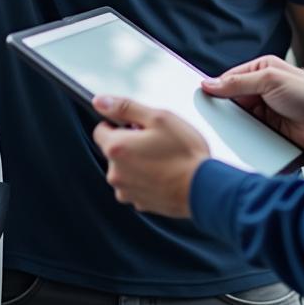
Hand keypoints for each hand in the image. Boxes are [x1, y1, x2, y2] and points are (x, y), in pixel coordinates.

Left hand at [91, 96, 210, 218]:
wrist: (204, 188)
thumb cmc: (184, 153)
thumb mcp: (158, 118)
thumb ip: (126, 107)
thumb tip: (100, 101)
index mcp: (116, 148)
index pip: (100, 130)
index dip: (120, 123)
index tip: (138, 125)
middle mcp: (115, 173)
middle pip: (114, 150)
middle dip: (131, 143)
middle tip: (156, 140)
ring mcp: (126, 190)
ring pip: (125, 168)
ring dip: (138, 162)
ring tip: (164, 158)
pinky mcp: (139, 203)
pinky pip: (136, 184)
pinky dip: (146, 178)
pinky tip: (165, 173)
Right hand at [202, 55, 303, 150]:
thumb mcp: (269, 80)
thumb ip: (238, 83)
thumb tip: (209, 84)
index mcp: (260, 71)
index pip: (228, 79)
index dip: (214, 89)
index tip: (198, 99)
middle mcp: (260, 91)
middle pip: (231, 102)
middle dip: (222, 112)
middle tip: (208, 120)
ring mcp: (264, 113)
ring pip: (238, 121)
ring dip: (233, 128)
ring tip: (222, 134)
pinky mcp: (269, 132)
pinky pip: (249, 137)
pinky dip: (244, 140)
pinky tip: (237, 145)